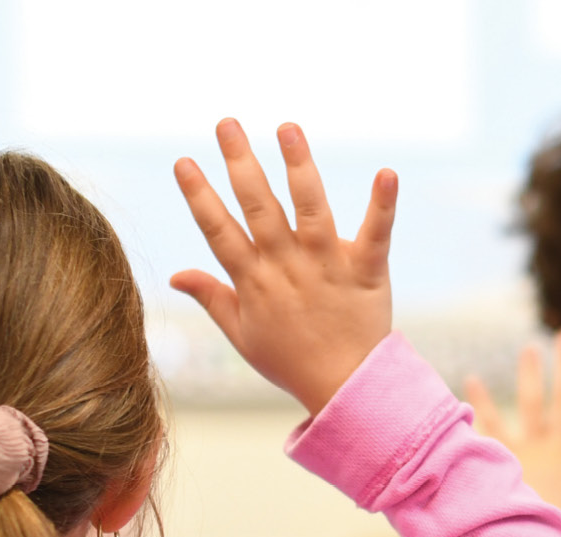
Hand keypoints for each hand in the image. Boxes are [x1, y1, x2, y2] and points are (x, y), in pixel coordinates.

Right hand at [171, 120, 397, 414]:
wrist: (346, 389)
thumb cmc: (291, 361)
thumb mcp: (242, 333)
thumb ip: (211, 297)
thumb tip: (174, 274)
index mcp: (255, 282)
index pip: (220, 232)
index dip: (200, 197)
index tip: (184, 162)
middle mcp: (288, 268)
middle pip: (259, 210)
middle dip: (241, 164)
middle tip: (227, 123)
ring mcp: (328, 268)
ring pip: (311, 211)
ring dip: (299, 168)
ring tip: (287, 128)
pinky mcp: (366, 272)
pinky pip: (376, 234)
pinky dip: (382, 204)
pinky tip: (386, 171)